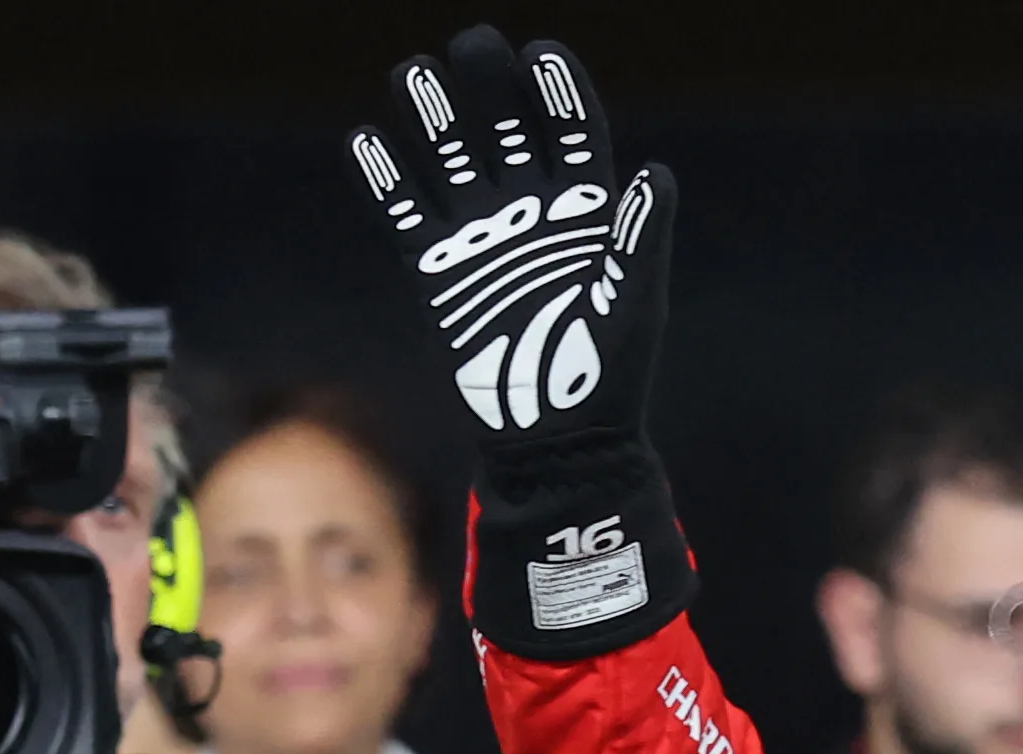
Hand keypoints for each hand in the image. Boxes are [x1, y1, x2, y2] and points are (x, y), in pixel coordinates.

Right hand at [346, 29, 675, 448]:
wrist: (555, 440)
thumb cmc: (605, 376)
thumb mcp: (631, 303)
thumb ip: (640, 237)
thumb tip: (656, 172)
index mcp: (587, 212)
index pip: (571, 131)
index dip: (557, 91)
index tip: (541, 53)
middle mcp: (532, 213)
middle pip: (507, 129)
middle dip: (488, 84)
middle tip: (470, 44)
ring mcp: (483, 238)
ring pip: (452, 159)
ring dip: (431, 115)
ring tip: (410, 71)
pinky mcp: (440, 273)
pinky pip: (406, 214)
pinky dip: (386, 179)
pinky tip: (366, 140)